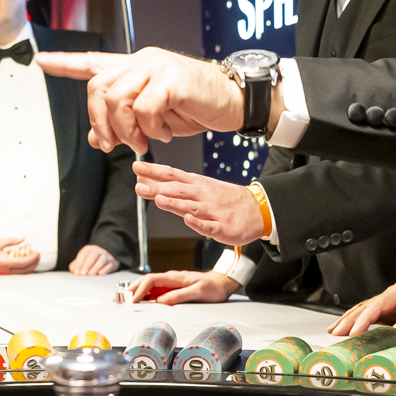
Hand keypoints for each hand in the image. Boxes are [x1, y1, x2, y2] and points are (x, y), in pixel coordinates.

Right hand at [0, 235, 39, 274]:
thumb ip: (12, 241)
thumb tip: (22, 239)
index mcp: (4, 262)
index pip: (23, 262)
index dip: (33, 258)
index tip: (37, 253)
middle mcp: (5, 270)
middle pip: (25, 270)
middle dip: (34, 263)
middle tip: (38, 255)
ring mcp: (4, 274)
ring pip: (22, 273)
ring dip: (30, 266)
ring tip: (33, 258)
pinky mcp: (3, 274)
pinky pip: (16, 273)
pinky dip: (23, 268)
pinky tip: (25, 261)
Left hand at [38, 47, 243, 154]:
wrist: (231, 102)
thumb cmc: (193, 108)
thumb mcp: (152, 120)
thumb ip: (123, 124)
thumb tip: (96, 138)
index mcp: (134, 68)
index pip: (93, 62)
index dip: (65, 63)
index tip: (41, 60)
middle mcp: (141, 61)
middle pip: (98, 88)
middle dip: (101, 123)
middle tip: (116, 145)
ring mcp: (156, 66)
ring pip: (118, 100)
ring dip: (127, 130)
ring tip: (145, 140)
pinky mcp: (172, 79)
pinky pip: (144, 108)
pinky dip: (151, 128)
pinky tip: (164, 132)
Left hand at [68, 243, 118, 275]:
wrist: (104, 263)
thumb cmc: (89, 265)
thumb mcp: (80, 264)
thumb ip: (75, 266)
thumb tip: (75, 271)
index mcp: (88, 249)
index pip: (83, 254)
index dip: (79, 264)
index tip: (77, 272)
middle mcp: (98, 251)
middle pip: (93, 256)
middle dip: (87, 266)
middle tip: (83, 274)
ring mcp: (106, 256)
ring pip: (102, 260)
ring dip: (95, 268)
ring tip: (91, 275)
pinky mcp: (112, 262)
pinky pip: (109, 266)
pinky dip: (104, 270)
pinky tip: (99, 274)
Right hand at [131, 269, 237, 304]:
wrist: (223, 282)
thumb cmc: (214, 287)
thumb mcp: (199, 292)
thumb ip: (180, 295)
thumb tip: (161, 301)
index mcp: (175, 277)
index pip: (151, 280)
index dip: (140, 289)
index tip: (133, 300)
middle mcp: (171, 279)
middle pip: (146, 281)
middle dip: (132, 289)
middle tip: (120, 299)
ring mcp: (171, 283)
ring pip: (149, 286)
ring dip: (136, 292)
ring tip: (125, 300)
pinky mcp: (173, 288)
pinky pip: (155, 291)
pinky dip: (145, 295)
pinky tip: (139, 301)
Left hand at [133, 162, 265, 244]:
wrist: (258, 209)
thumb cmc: (225, 198)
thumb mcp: (201, 187)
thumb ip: (175, 188)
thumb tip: (148, 183)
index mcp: (197, 184)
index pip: (172, 175)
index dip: (154, 172)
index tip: (137, 168)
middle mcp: (203, 195)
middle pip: (178, 191)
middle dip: (158, 188)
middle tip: (139, 187)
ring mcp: (213, 211)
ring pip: (191, 207)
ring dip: (175, 204)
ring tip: (159, 200)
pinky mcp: (222, 227)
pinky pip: (209, 226)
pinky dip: (199, 223)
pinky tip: (189, 220)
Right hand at [330, 279, 395, 338]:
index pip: (377, 305)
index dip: (364, 319)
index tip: (354, 331)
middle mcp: (393, 295)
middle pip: (366, 306)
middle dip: (349, 319)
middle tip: (336, 332)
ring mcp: (391, 303)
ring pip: (365, 310)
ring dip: (350, 320)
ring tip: (335, 330)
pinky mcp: (392, 313)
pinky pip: (371, 317)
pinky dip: (358, 322)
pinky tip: (349, 328)